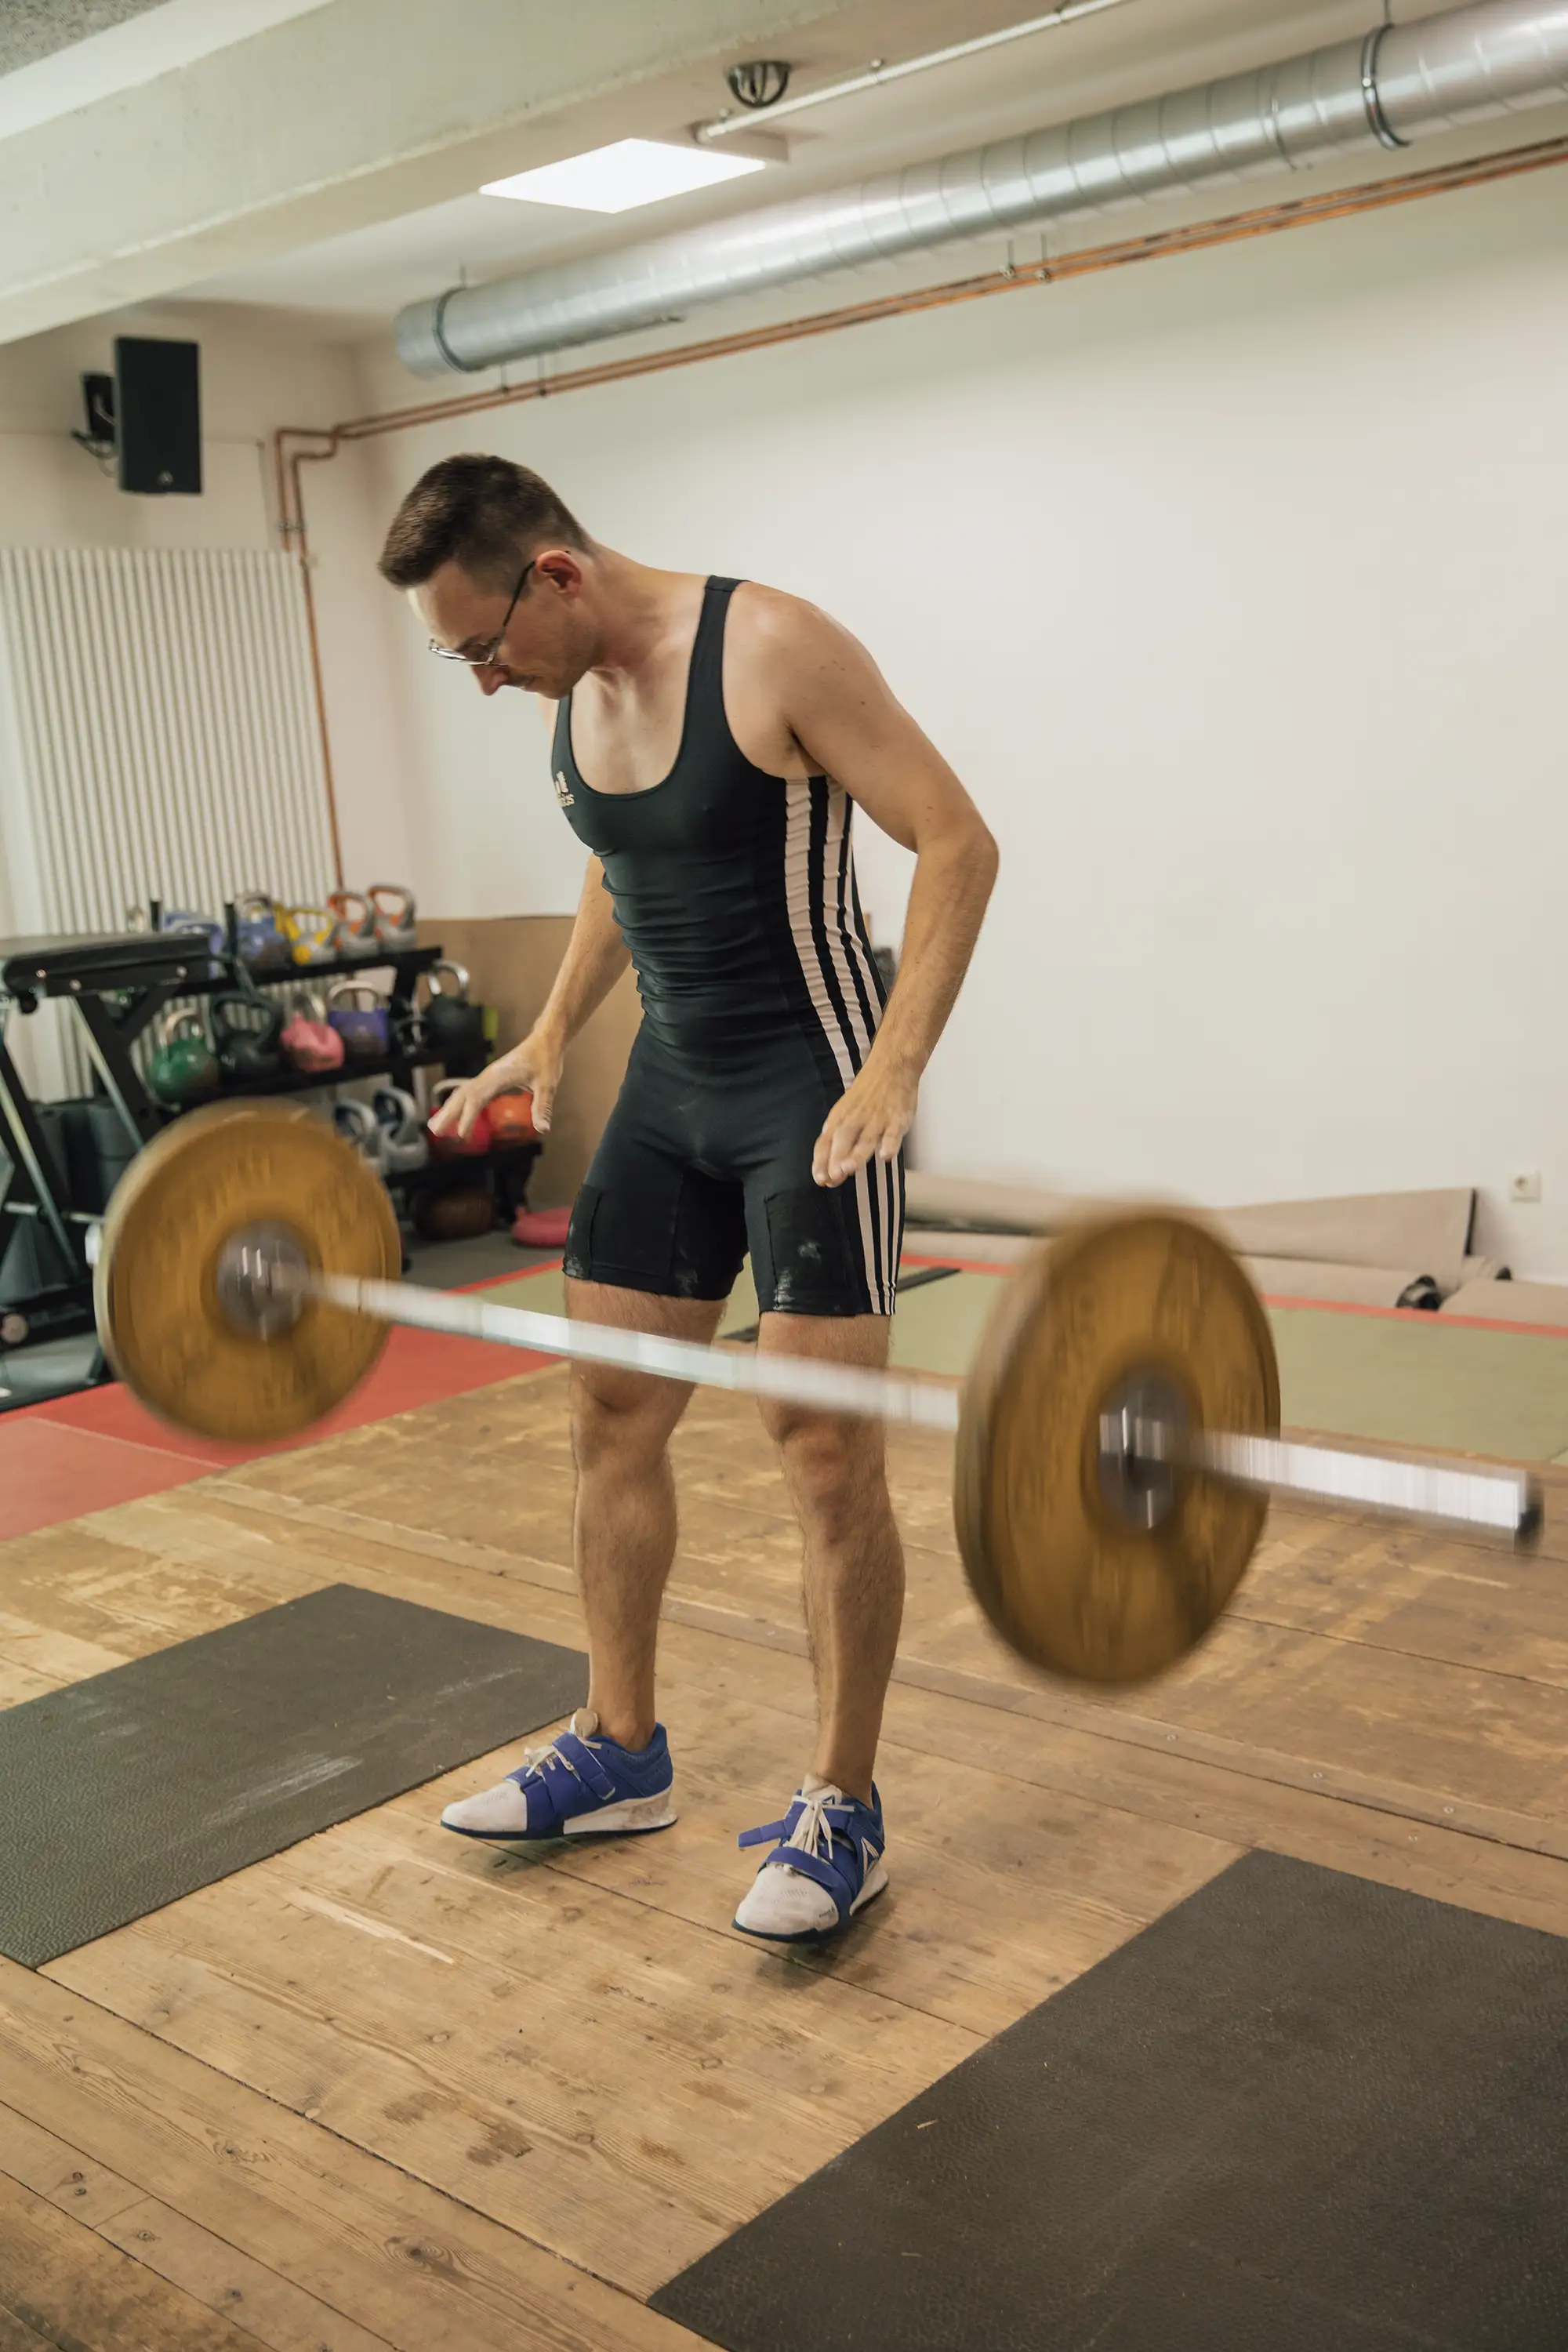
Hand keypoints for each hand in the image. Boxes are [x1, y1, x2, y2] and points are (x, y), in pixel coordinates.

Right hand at [429, 1027, 563, 1139]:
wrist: (544, 1040)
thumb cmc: (546, 1060)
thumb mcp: (548, 1085)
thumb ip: (543, 1107)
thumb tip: (543, 1129)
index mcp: (499, 1076)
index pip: (478, 1098)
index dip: (468, 1116)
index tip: (462, 1134)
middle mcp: (489, 1076)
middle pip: (463, 1096)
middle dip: (448, 1113)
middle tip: (435, 1132)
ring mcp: (488, 1077)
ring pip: (463, 1094)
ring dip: (449, 1109)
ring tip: (435, 1127)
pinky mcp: (491, 1079)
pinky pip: (470, 1092)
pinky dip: (459, 1104)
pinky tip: (453, 1114)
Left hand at [813, 1057, 917, 1187]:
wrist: (891, 1067)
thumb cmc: (865, 1096)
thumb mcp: (843, 1113)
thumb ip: (836, 1140)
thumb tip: (827, 1171)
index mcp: (839, 1119)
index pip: (826, 1142)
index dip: (822, 1162)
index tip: (820, 1180)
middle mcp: (855, 1119)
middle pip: (843, 1140)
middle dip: (837, 1159)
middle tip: (834, 1177)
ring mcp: (877, 1119)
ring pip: (866, 1138)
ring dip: (857, 1154)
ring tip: (850, 1169)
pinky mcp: (897, 1118)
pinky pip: (893, 1133)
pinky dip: (890, 1144)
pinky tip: (885, 1156)